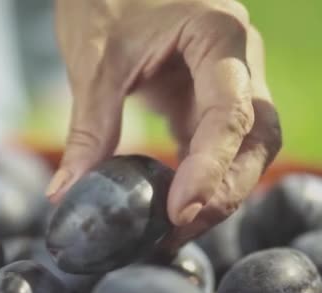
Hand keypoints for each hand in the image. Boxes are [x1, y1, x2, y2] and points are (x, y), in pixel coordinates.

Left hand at [47, 0, 281, 251]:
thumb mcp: (95, 62)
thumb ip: (89, 128)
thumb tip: (65, 194)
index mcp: (219, 34)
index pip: (232, 109)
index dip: (211, 165)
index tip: (179, 209)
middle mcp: (239, 59)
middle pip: (257, 136)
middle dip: (224, 189)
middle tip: (177, 229)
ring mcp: (229, 80)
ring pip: (247, 148)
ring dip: (218, 192)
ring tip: (174, 230)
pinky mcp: (209, 99)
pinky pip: (218, 146)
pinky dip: (201, 179)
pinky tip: (174, 207)